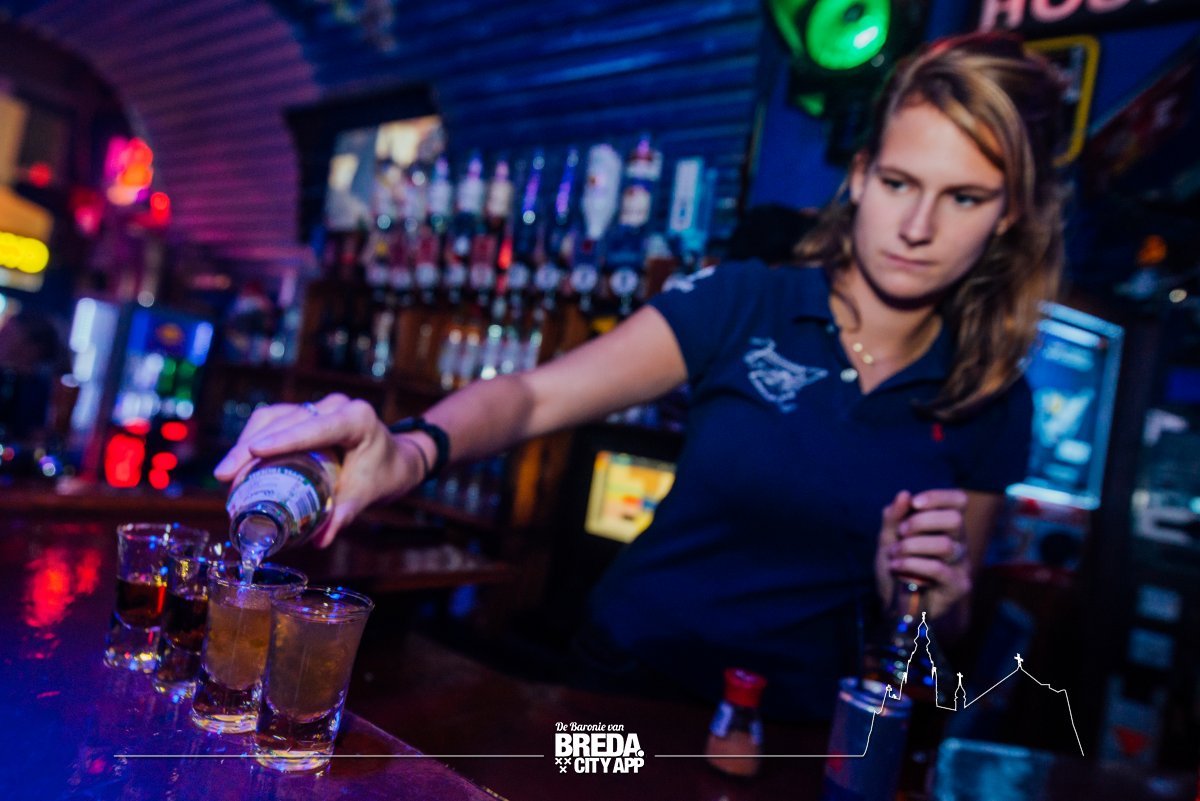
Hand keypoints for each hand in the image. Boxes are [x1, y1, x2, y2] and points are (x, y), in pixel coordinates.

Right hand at [214, 394, 426, 546]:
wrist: (394, 459)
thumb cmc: (383, 475)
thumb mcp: (367, 494)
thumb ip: (345, 514)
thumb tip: (319, 540)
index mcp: (356, 419)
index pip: (317, 427)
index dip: (285, 438)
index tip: (254, 451)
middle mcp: (336, 405)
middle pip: (287, 420)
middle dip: (251, 447)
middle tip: (226, 476)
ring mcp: (319, 406)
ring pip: (274, 417)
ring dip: (245, 443)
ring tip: (225, 475)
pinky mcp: (305, 412)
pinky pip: (274, 421)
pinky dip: (253, 440)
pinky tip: (237, 464)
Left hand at [874, 489, 971, 619]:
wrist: (893, 604)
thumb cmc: (895, 566)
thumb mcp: (888, 538)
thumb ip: (894, 517)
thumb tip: (904, 494)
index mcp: (945, 526)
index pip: (958, 501)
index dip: (938, 497)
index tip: (914, 503)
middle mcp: (958, 543)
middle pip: (955, 520)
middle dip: (921, 522)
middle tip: (901, 533)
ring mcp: (961, 565)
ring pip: (944, 545)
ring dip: (912, 547)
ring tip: (894, 554)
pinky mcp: (958, 586)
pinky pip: (938, 569)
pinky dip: (912, 565)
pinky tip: (896, 568)